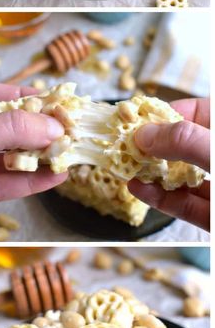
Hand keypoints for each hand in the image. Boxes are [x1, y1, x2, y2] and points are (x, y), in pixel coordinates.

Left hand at [0, 84, 67, 203]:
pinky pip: (5, 185)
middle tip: (69, 130)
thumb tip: (53, 127)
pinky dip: (29, 182)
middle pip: (7, 128)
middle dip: (38, 129)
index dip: (24, 96)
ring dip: (39, 158)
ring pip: (9, 158)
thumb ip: (12, 129)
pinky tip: (54, 177)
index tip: (55, 100)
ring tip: (68, 154)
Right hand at [128, 98, 209, 230]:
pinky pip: (185, 204)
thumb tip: (145, 135)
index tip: (133, 117)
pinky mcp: (213, 215)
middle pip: (183, 145)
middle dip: (152, 146)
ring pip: (182, 176)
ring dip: (152, 173)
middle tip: (121, 144)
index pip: (195, 112)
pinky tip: (139, 189)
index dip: (164, 113)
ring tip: (124, 167)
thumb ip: (185, 142)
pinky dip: (161, 198)